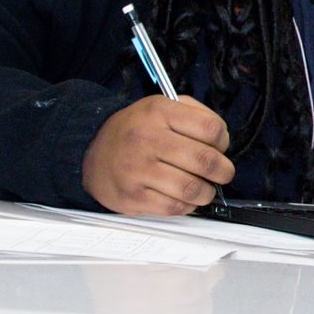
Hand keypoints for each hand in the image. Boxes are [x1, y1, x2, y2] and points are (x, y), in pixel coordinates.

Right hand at [82, 95, 232, 214]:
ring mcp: (137, 170)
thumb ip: (195, 113)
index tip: (219, 147)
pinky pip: (174, 207)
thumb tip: (221, 139)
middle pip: (205, 160)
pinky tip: (185, 198)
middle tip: (222, 173)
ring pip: (191, 188)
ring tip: (205, 188)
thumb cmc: (136, 130)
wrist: (90, 149)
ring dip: (207, 192)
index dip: (223, 141)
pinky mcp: (132, 196)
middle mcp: (147, 139)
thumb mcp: (162, 106)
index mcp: (159, 112)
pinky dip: (188, 206)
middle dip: (223, 171)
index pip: (211, 128)